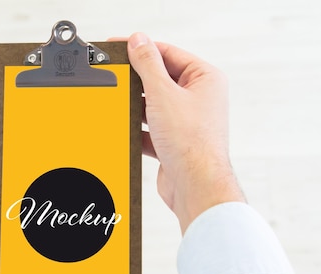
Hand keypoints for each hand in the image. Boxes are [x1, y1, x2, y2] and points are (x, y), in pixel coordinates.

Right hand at [112, 33, 244, 232]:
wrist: (195, 185)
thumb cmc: (191, 142)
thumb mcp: (162, 94)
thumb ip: (148, 65)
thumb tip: (138, 41)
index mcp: (205, 79)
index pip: (169, 54)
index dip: (143, 49)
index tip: (120, 47)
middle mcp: (199, 98)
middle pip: (160, 79)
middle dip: (137, 81)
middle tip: (115, 76)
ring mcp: (187, 122)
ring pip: (154, 106)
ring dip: (137, 108)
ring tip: (120, 105)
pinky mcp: (174, 142)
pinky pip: (151, 129)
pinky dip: (138, 130)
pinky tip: (125, 130)